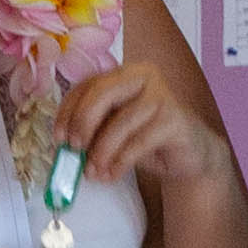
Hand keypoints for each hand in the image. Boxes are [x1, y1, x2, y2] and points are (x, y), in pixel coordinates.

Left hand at [62, 62, 235, 201]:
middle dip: (82, 123)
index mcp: (124, 73)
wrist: (189, 154)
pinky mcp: (175, 119)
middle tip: (74, 149)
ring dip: (101, 152)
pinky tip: (112, 174)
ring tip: (93, 172)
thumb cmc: (147, 139)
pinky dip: (121, 162)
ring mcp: (162, 96)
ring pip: (121, 122)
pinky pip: (140, 142)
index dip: (68, 111)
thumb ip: (93, 129)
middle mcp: (144, 76)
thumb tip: (65, 145)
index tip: (59, 138)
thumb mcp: (114, 130)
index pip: (87, 85)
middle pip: (102, 92)